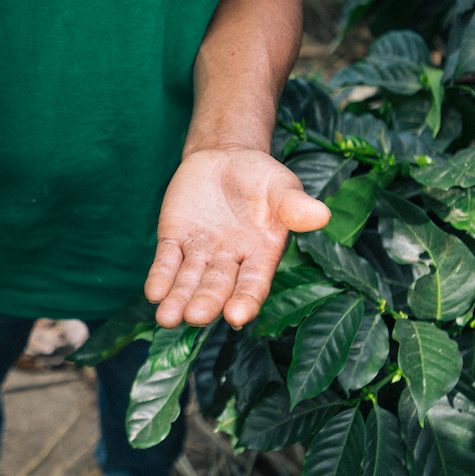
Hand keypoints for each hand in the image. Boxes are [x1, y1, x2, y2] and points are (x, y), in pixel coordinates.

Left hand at [144, 146, 329, 328]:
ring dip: (177, 299)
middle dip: (206, 302)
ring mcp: (199, 252)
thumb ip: (294, 204)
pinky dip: (159, 277)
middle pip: (216, 287)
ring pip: (188, 281)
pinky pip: (165, 261)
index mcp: (260, 254)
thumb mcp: (280, 185)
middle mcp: (229, 261)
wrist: (224, 156)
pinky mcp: (174, 239)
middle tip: (195, 317)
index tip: (236, 317)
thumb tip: (321, 214)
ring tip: (166, 318)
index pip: (253, 284)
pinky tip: (153, 293)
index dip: (245, 300)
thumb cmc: (260, 176)